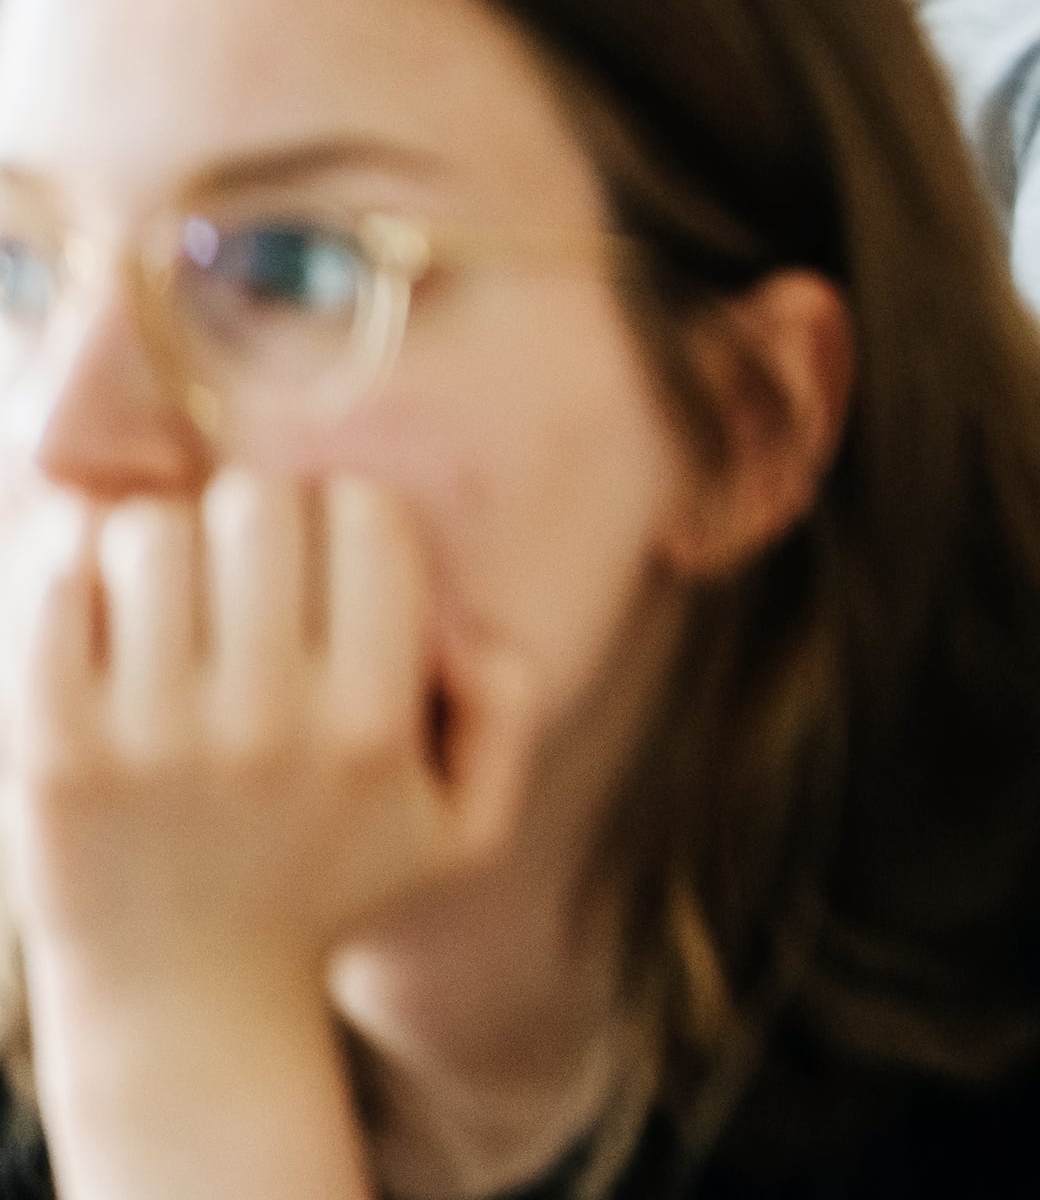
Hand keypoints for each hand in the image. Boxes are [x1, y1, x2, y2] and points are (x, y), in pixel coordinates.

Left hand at [5, 473, 547, 1003]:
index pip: (366, 516)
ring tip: (166, 591)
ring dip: (159, 542)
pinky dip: (71, 578)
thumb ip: (511, 709)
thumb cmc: (332, 888)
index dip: (347, 515)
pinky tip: (96, 613)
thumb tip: (465, 627)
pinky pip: (54, 595)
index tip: (324, 561)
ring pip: (150, 534)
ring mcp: (151, 742)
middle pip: (258, 504)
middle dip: (254, 516)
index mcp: (372, 727)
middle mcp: (266, 728)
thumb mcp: (468, 827)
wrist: (184, 1008)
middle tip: (241, 568)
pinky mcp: (55, 757)